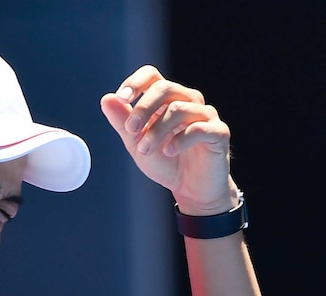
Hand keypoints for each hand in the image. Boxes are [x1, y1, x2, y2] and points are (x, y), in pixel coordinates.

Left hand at [100, 65, 237, 214]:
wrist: (190, 188)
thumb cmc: (165, 161)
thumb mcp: (136, 142)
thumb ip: (123, 122)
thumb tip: (107, 99)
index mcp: (167, 100)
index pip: (152, 76)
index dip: (136, 83)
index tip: (121, 98)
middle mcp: (188, 101)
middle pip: (165, 88)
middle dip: (143, 108)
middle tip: (131, 130)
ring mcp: (205, 115)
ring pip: (179, 109)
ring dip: (156, 131)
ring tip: (145, 150)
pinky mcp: (218, 132)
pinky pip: (199, 128)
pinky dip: (179, 139)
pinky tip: (168, 151)